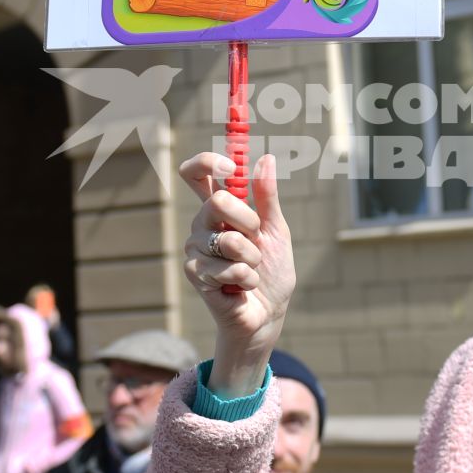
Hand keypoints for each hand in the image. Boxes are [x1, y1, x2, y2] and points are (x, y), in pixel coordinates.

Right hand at [180, 152, 293, 394]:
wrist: (268, 314)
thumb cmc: (272, 271)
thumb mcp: (277, 231)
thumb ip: (268, 198)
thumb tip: (267, 159)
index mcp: (221, 208)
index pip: (198, 173)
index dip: (208, 162)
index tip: (230, 166)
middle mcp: (203, 223)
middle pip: (216, 202)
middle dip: (249, 221)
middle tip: (258, 237)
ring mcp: (196, 248)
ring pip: (227, 240)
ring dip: (252, 258)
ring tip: (252, 270)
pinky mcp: (194, 272)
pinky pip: (226, 268)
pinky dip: (246, 278)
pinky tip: (242, 287)